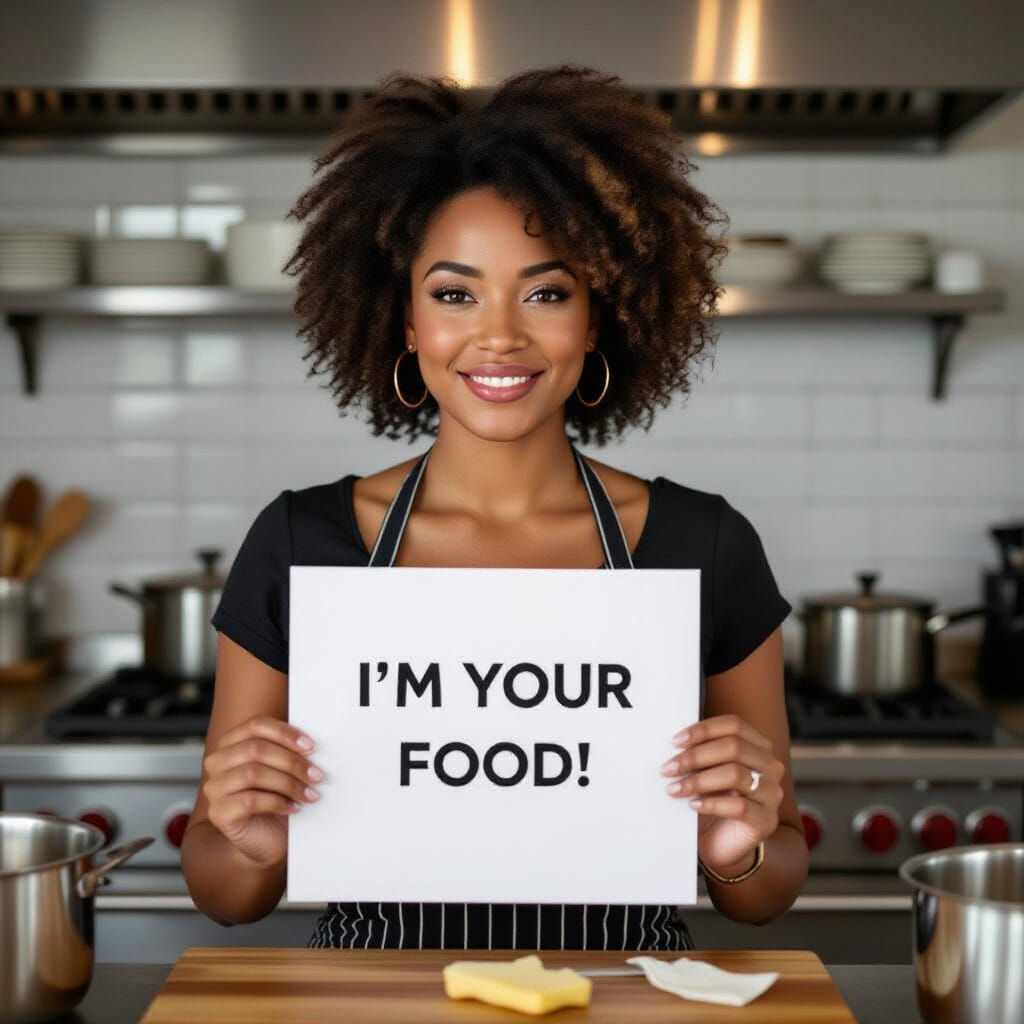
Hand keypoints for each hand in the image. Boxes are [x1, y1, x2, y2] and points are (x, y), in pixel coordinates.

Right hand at [202, 715, 322, 867]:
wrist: (266, 839)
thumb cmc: (277, 799)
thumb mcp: (283, 769)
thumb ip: (289, 750)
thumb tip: (311, 744)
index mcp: (232, 743)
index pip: (257, 725)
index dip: (285, 733)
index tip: (310, 747)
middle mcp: (217, 762)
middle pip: (256, 749)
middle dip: (292, 762)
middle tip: (316, 775)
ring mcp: (214, 788)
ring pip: (253, 774)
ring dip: (288, 783)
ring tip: (309, 794)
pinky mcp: (219, 813)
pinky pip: (250, 801)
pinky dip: (277, 803)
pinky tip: (293, 808)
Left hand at [659, 713, 783, 875]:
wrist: (722, 842)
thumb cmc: (712, 800)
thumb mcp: (706, 771)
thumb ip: (700, 753)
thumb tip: (675, 742)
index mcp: (757, 747)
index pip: (734, 725)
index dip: (703, 730)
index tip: (675, 741)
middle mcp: (770, 767)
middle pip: (734, 747)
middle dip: (695, 756)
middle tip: (668, 768)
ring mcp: (771, 794)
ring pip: (735, 774)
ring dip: (698, 780)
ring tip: (675, 788)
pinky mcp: (765, 820)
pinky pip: (739, 806)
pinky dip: (711, 804)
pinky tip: (693, 806)